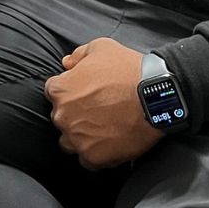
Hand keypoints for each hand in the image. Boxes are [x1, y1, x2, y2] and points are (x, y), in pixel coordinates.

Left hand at [44, 38, 164, 169]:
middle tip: (96, 109)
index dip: (70, 90)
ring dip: (80, 136)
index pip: (54, 92)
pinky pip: (87, 160)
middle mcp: (63, 116)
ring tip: (101, 128)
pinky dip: (95, 154)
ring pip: (69, 142)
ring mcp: (77, 139)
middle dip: (74, 113)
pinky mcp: (94, 157)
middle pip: (60, 117)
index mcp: (60, 89)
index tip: (84, 92)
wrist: (155, 96)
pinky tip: (109, 143)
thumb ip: (78, 55)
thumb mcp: (101, 47)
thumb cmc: (128, 70)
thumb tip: (66, 64)